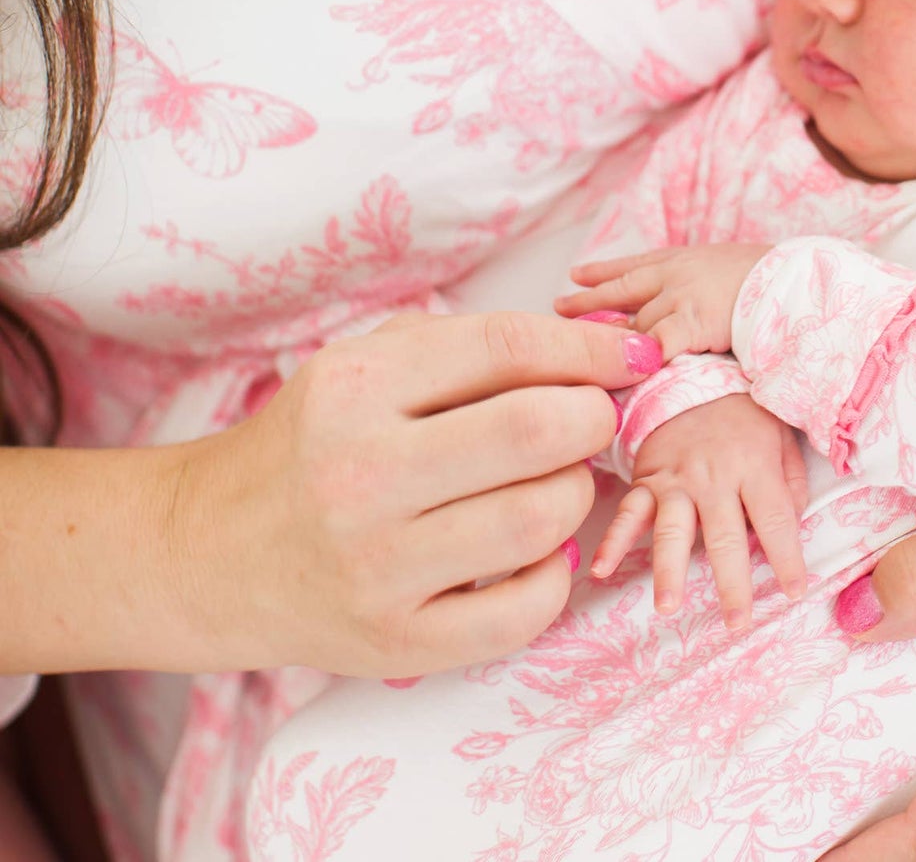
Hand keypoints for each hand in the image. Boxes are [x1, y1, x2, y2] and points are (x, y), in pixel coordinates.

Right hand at [160, 311, 662, 679]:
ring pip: (541, 518)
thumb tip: (600, 349)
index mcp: (357, 388)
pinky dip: (553, 575)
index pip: (510, 348)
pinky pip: (524, 611)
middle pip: (538, 429)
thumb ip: (470, 349)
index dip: (593, 346)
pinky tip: (532, 551)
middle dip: (594, 416)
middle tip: (593, 418)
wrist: (207, 552)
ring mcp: (376, 566)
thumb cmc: (313, 443)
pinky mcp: (394, 641)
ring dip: (577, 491)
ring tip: (556, 480)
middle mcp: (361, 474)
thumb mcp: (367, 366)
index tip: (636, 354)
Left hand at [557, 243, 768, 360]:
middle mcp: (675, 274)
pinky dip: (639, 361)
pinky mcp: (690, 323)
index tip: (576, 273)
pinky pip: (655, 347)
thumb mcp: (729, 267)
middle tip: (558, 306)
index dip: (603, 270)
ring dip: (608, 340)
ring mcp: (680, 298)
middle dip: (588, 300)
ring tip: (581, 354)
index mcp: (684, 258)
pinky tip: (622, 375)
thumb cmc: (772, 278)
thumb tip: (701, 300)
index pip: (634, 264)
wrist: (793, 279)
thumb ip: (706, 283)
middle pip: (620, 289)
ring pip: (633, 323)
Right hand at [591, 393, 809, 631]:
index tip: (795, 592)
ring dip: (668, 571)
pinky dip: (613, 541)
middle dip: (731, 583)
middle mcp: (714, 475)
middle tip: (736, 624)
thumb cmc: (745, 417)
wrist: (693, 378)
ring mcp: (676, 479)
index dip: (787, 558)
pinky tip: (601, 569)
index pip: (775, 519)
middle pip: (724, 536)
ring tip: (668, 608)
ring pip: (673, 530)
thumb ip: (791, 483)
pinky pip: (629, 513)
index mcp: (754, 464)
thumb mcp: (781, 436)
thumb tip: (793, 528)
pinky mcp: (647, 480)